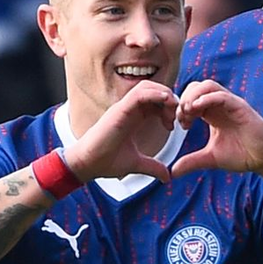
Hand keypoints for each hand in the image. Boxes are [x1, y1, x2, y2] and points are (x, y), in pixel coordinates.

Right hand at [62, 80, 178, 184]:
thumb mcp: (136, 164)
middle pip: (154, 89)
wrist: (87, 165)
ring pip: (147, 86)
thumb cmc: (106, 162)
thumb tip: (167, 177)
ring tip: (171, 109)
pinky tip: (165, 101)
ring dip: (164, 94)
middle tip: (175, 118)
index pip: (155, 101)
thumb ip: (153, 167)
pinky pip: (139, 93)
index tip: (172, 126)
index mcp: (133, 117)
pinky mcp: (119, 110)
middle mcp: (128, 109)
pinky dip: (154, 93)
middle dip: (169, 99)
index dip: (168, 108)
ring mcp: (123, 107)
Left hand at [173, 79, 262, 175]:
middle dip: (184, 99)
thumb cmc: (241, 155)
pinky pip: (221, 95)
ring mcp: (230, 104)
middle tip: (181, 118)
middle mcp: (220, 105)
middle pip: (196, 87)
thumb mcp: (210, 158)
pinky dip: (207, 98)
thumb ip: (191, 162)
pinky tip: (197, 109)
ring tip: (188, 112)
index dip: (180, 108)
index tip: (179, 125)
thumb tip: (172, 172)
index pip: (191, 98)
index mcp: (212, 113)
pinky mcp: (240, 107)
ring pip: (208, 86)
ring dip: (193, 96)